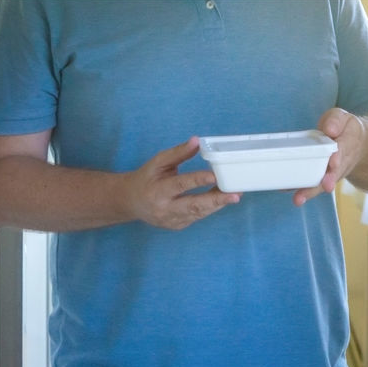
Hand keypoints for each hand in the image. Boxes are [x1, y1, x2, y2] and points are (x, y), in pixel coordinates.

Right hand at [124, 137, 240, 229]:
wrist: (132, 201)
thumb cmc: (147, 177)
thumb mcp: (158, 162)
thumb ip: (178, 153)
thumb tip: (197, 141)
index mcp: (158, 190)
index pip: (180, 184)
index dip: (198, 180)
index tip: (215, 176)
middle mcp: (165, 209)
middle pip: (193, 205)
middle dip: (216, 200)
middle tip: (235, 195)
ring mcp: (172, 220)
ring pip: (199, 212)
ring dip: (218, 204)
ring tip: (235, 194)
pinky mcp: (178, 226)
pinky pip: (197, 216)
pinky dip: (210, 208)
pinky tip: (222, 199)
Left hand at [293, 108, 366, 206]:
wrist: (358, 145)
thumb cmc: (344, 129)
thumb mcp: (342, 118)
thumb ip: (335, 121)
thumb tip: (329, 129)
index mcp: (348, 142)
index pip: (343, 149)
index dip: (338, 156)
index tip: (333, 162)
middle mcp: (342, 161)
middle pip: (336, 172)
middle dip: (329, 179)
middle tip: (326, 186)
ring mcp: (334, 172)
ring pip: (325, 183)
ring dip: (313, 191)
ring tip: (300, 198)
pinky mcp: (325, 178)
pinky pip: (316, 186)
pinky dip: (306, 192)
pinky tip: (295, 197)